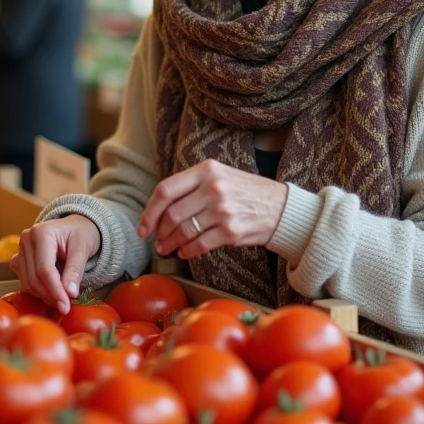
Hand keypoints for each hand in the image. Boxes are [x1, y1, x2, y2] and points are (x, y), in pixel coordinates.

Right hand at [11, 215, 101, 314]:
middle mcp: (26, 239)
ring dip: (44, 295)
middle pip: (34, 278)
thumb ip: (75, 271)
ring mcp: (20, 250)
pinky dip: (38, 291)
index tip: (66, 306)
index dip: (55, 290)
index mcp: (41, 232)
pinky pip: (25, 282)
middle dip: (50, 296)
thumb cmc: (81, 234)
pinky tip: (52, 290)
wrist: (75, 227)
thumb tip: (70, 294)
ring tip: (62, 297)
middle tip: (66, 306)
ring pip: (27, 283)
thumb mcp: (83, 249)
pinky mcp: (19, 260)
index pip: (44, 269)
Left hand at [138, 159, 288, 258]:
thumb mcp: (219, 176)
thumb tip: (160, 209)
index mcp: (206, 170)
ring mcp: (223, 210)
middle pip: (172, 214)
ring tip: (167, 249)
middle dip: (160, 232)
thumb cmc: (245, 192)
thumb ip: (191, 186)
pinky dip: (187, 251)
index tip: (143, 228)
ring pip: (184, 231)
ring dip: (171, 244)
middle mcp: (213, 188)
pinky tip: (184, 252)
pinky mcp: (231, 231)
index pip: (165, 190)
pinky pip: (200, 244)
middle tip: (157, 241)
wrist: (281, 207)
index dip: (149, 212)